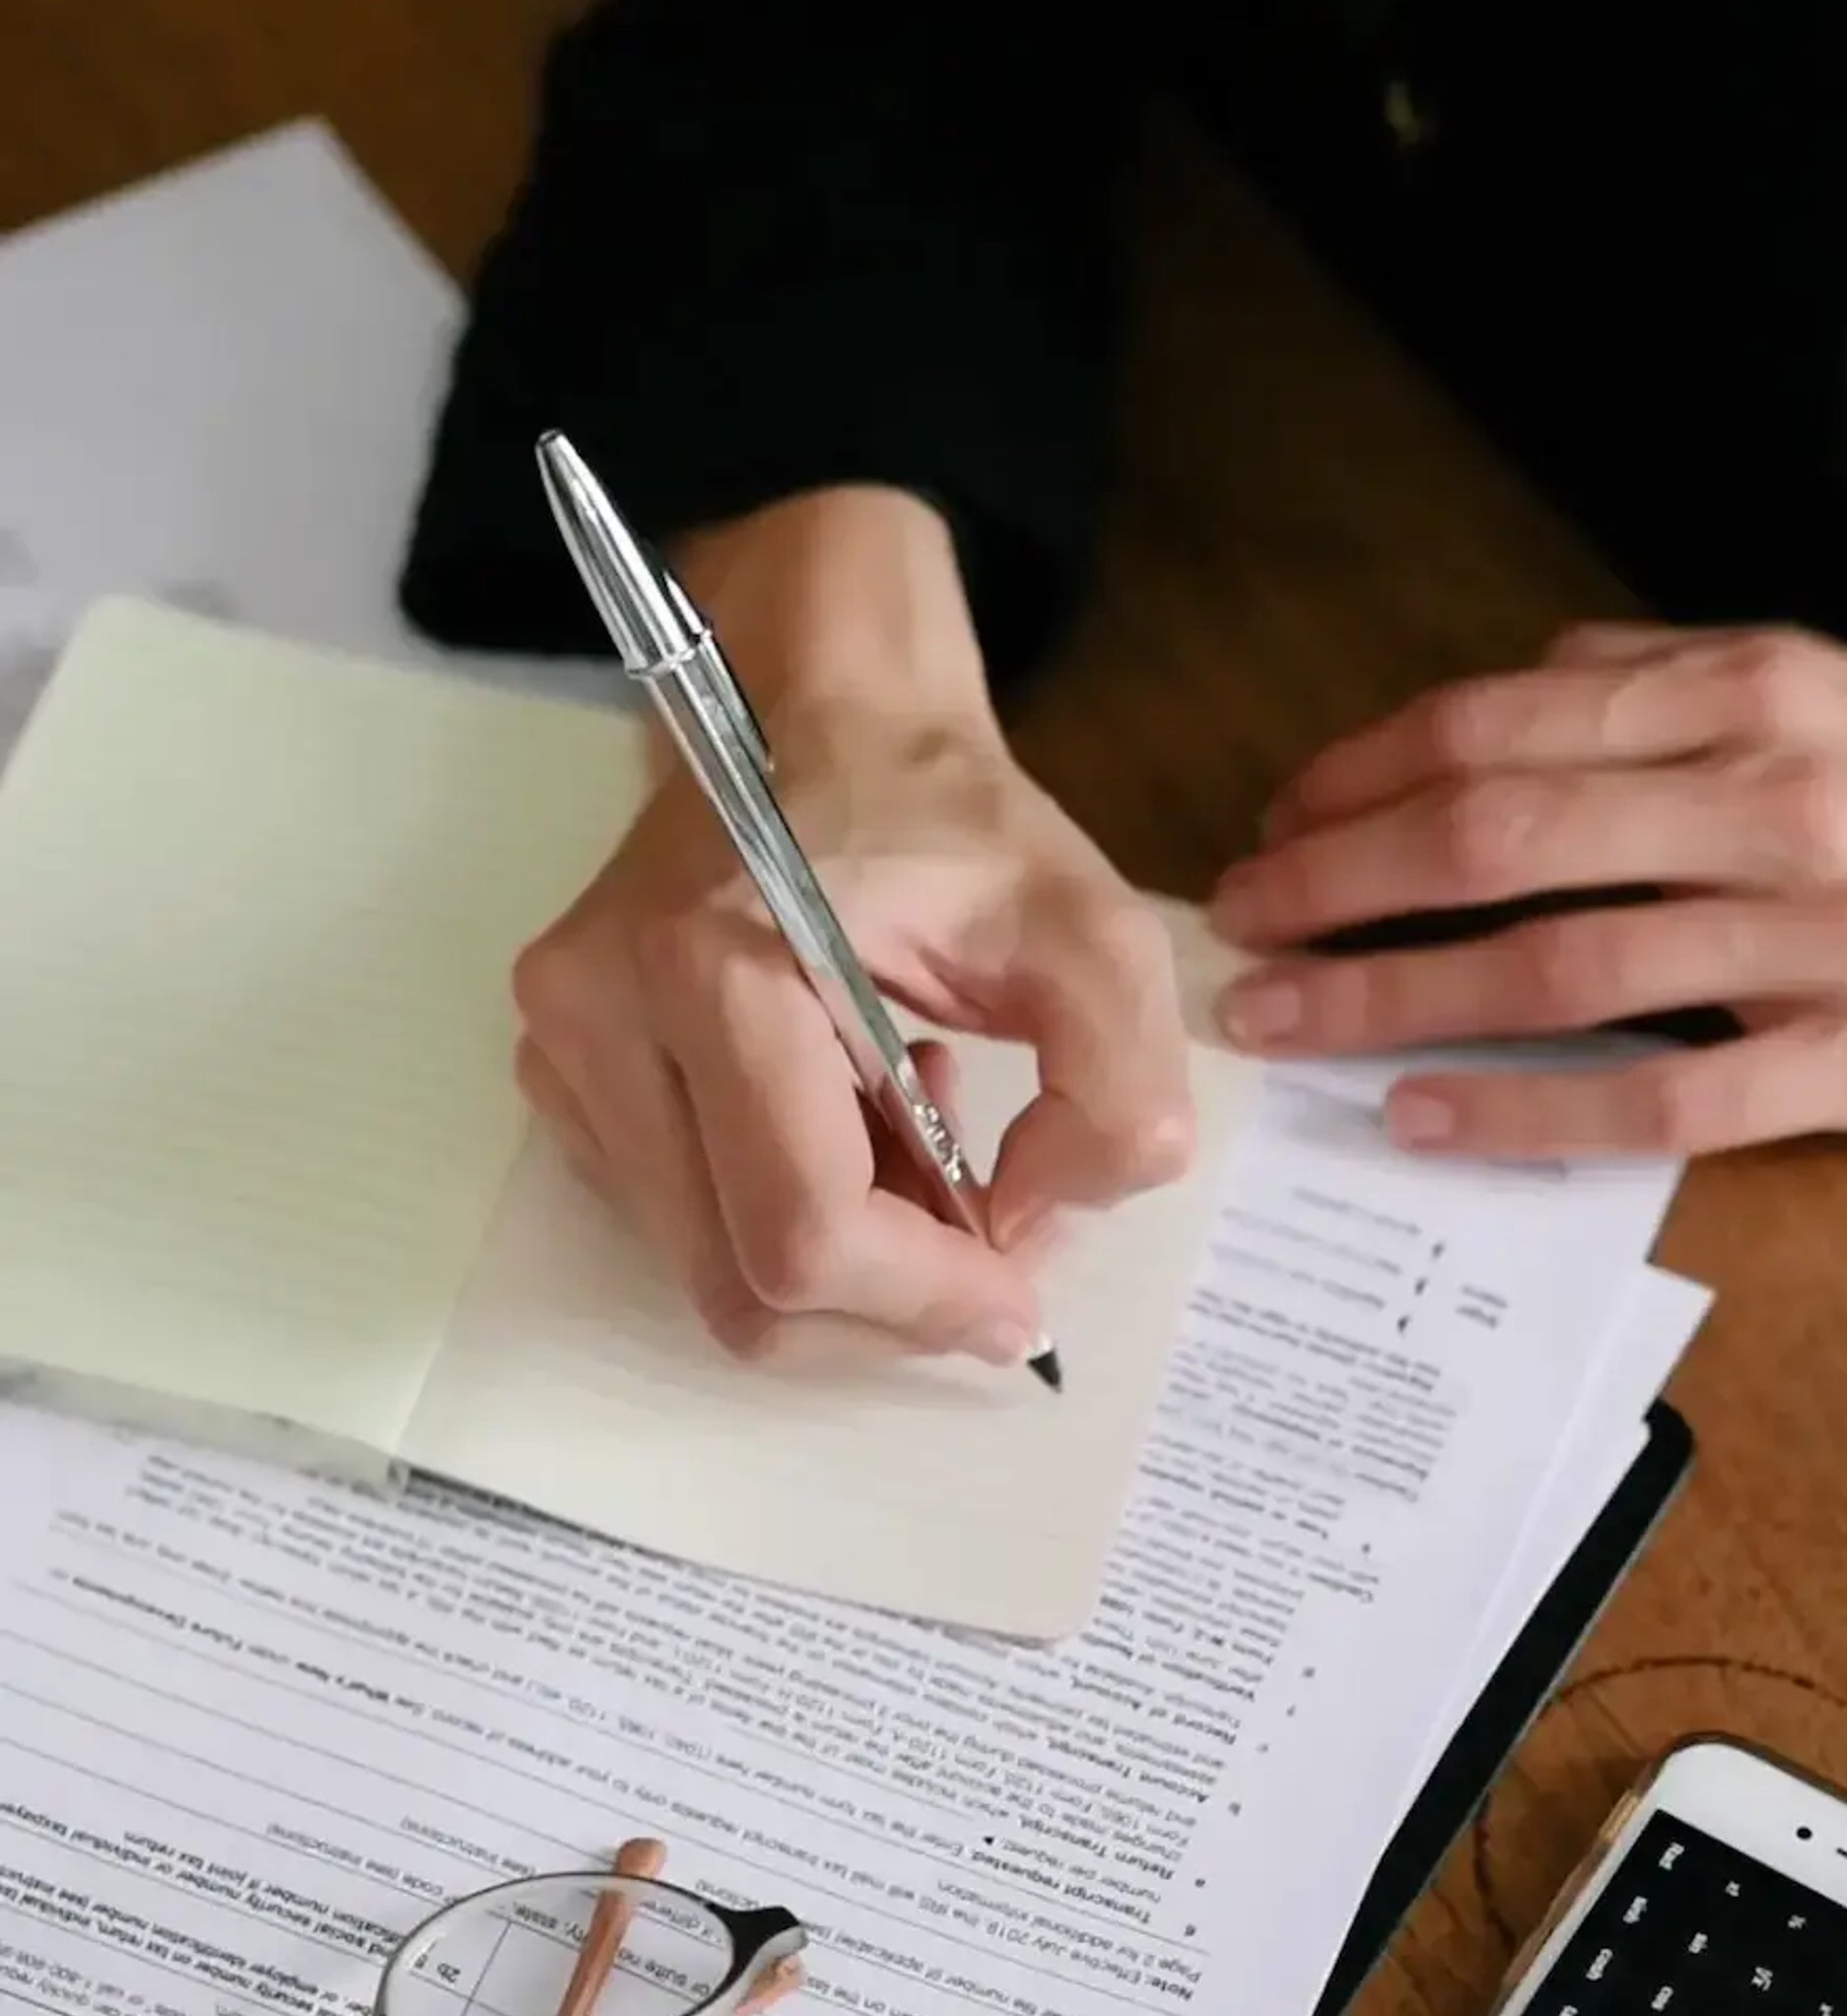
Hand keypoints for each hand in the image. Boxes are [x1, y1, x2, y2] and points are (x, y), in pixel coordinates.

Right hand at [515, 691, 1191, 1364]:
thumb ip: (1115, 1096)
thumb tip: (1032, 1232)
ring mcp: (562, 1053)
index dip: (925, 1301)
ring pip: (712, 1274)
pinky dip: (786, 1221)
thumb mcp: (1092, 929)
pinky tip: (849, 1124)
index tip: (1019, 1301)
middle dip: (885, 1303)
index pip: (804, 1233)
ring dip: (844, 1258)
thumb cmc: (943, 813)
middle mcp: (602, 1017)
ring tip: (913, 1139)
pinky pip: (683, 1228)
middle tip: (984, 1241)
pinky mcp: (563, 1078)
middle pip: (746, 1289)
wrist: (815, 712)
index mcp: (711, 964)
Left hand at [1209, 621, 1846, 1156]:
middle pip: (1497, 840)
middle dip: (1338, 887)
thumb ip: (1664, 678)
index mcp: (1749, 689)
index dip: (1358, 778)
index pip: (1500, 725)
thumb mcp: (1819, 687)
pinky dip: (1527, 1113)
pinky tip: (1422, 1121)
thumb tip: (1509, 690)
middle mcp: (1775, 797)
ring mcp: (1819, 934)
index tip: (1272, 829)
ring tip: (1284, 1026)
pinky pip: (1662, 1096)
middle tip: (1241, 933)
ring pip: (1555, 968)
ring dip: (1391, 1000)